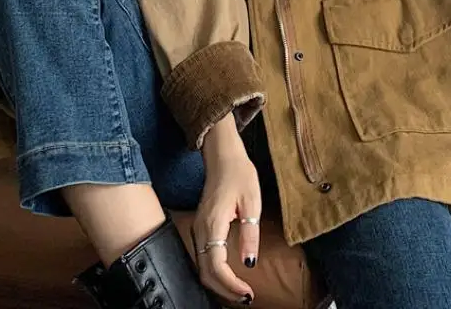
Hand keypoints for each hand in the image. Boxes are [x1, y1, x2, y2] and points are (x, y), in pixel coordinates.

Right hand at [194, 115, 260, 304]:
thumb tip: (249, 263)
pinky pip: (203, 257)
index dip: (230, 285)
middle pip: (205, 273)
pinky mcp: (201, 227)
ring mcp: (198, 228)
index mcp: (213, 223)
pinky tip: (229, 276)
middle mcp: (201, 229)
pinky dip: (214, 272)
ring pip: (202, 267)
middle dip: (224, 290)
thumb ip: (249, 234)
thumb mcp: (252, 202)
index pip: (216, 266)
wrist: (223, 156)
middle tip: (246, 297)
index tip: (248, 293)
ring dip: (219, 284)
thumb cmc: (239, 174)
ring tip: (240, 291)